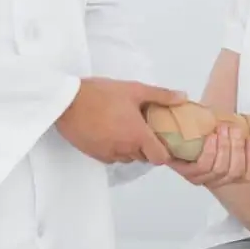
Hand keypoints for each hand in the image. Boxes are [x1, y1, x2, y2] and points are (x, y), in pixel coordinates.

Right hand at [55, 78, 186, 164]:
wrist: (66, 101)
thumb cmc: (101, 94)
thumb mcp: (134, 89)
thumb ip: (161, 95)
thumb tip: (183, 97)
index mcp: (138, 136)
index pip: (160, 158)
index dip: (165, 151)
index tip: (162, 139)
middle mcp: (125, 149)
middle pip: (144, 157)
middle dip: (147, 146)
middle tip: (144, 127)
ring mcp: (109, 154)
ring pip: (128, 158)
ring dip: (131, 148)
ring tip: (125, 127)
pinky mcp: (95, 154)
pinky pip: (112, 157)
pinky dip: (115, 149)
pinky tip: (110, 131)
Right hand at [167, 123, 249, 188]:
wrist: (218, 142)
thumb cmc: (202, 131)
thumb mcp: (191, 124)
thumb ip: (189, 117)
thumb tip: (189, 100)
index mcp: (186, 166)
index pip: (199, 168)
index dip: (208, 153)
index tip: (212, 135)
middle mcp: (203, 178)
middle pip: (219, 169)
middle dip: (225, 146)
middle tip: (226, 128)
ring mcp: (222, 182)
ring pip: (233, 172)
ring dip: (237, 148)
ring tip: (236, 131)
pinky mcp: (241, 181)